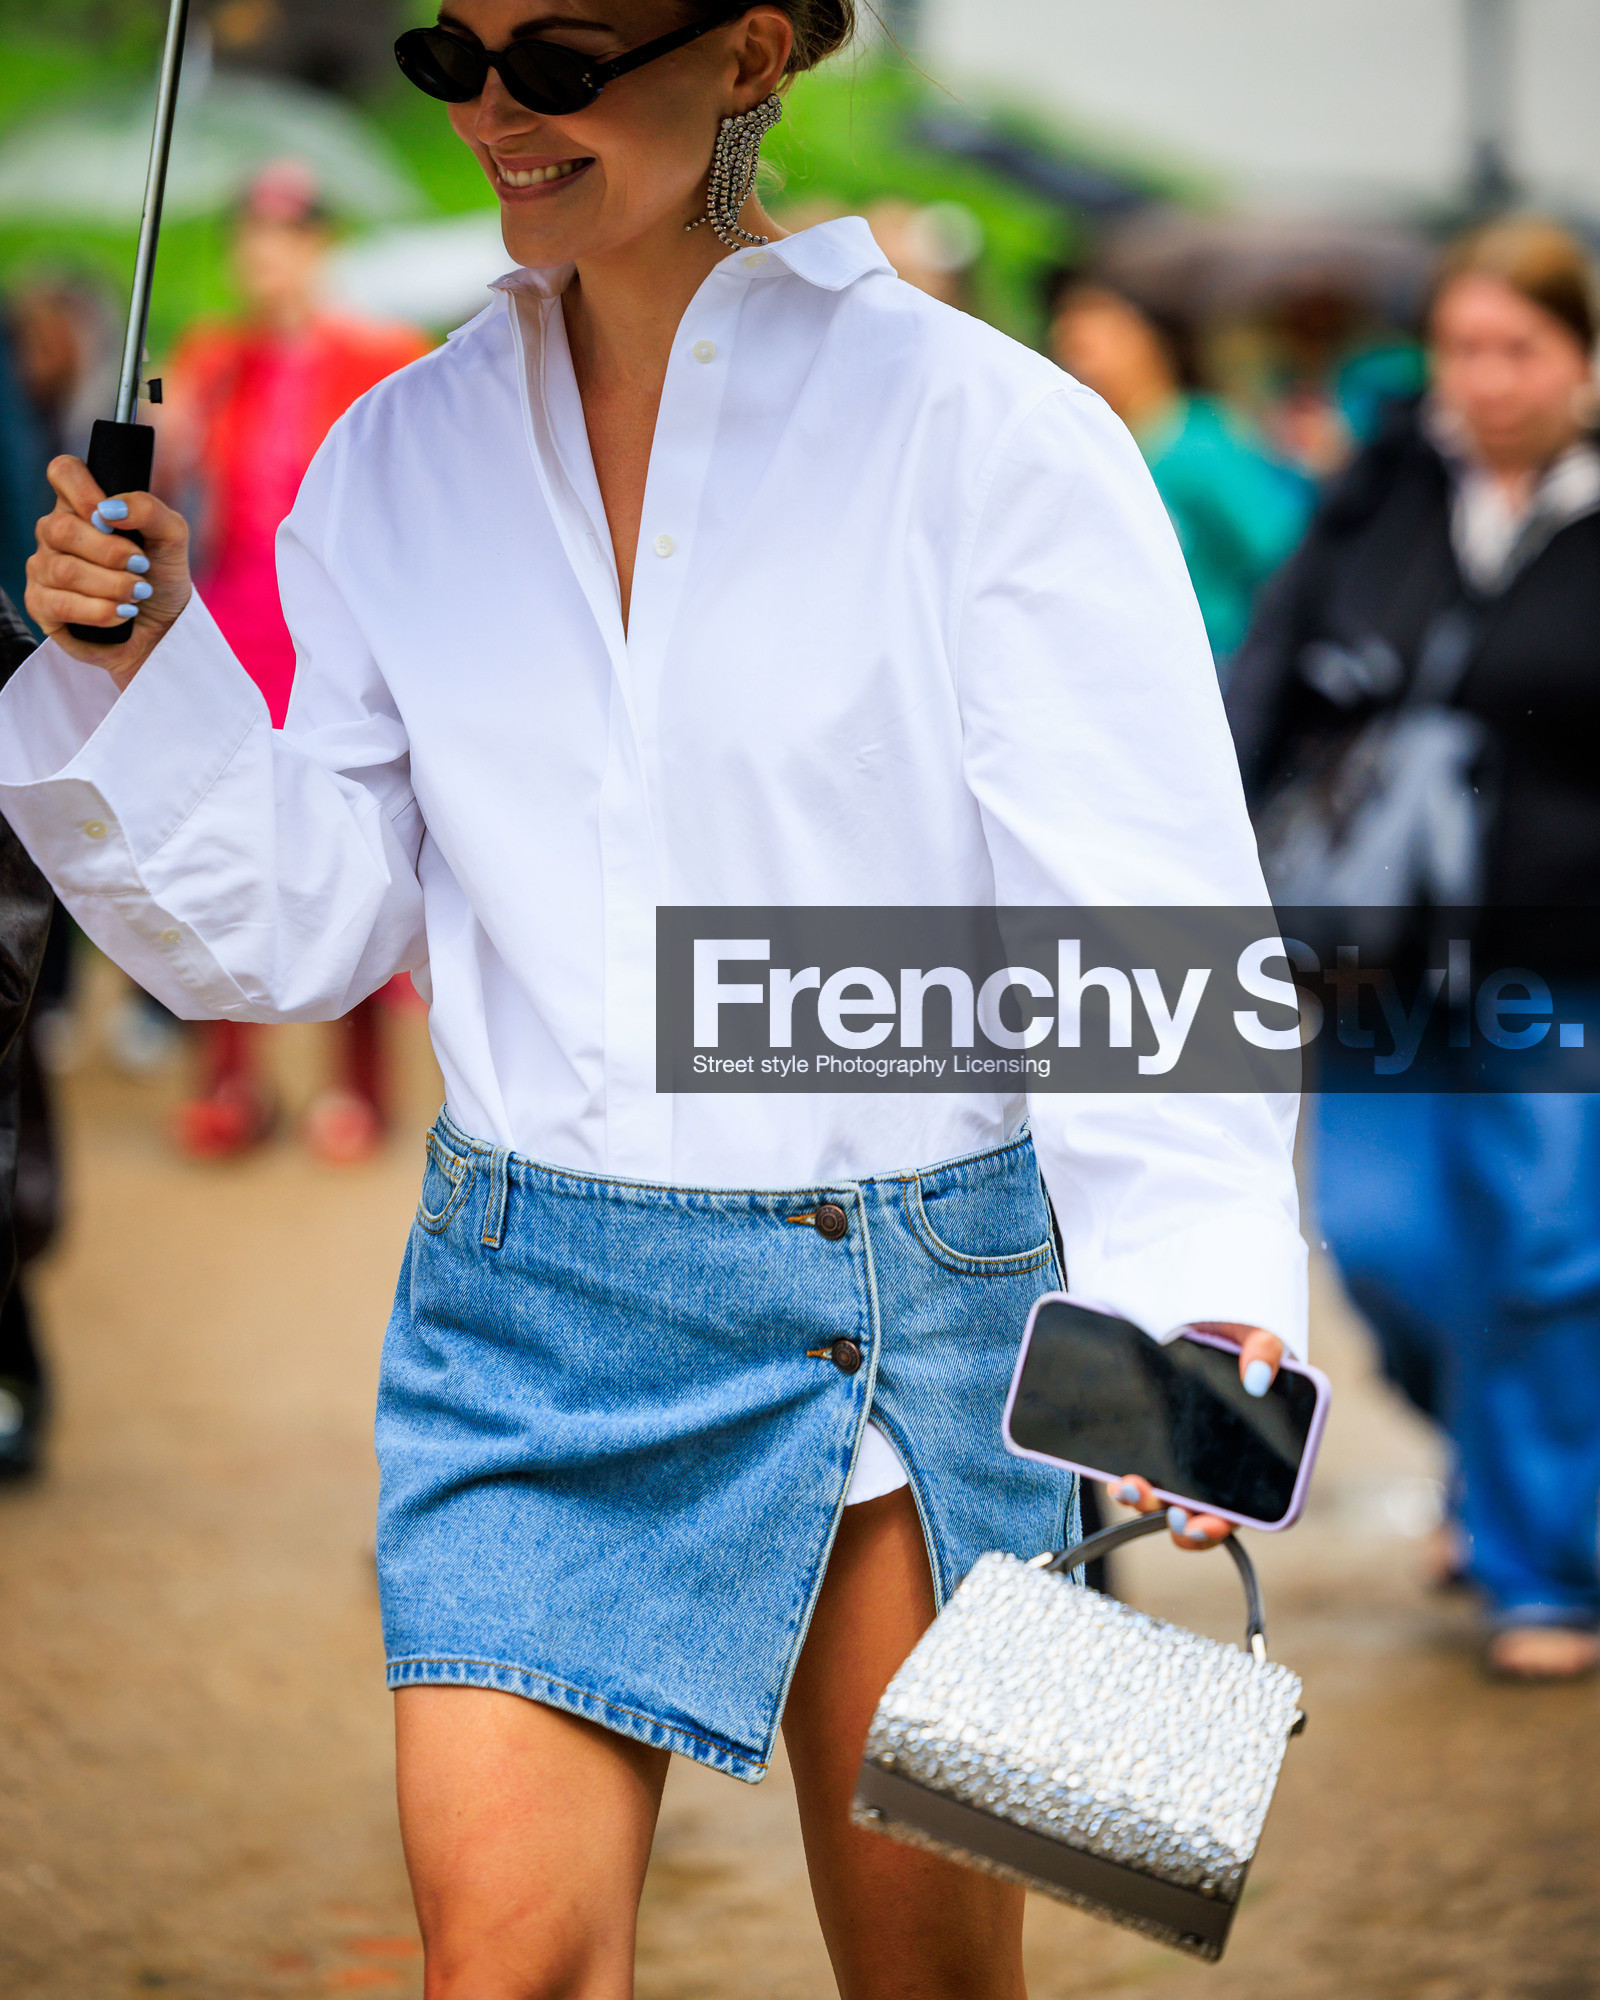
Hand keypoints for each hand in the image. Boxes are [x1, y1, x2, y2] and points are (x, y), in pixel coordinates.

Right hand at [26, 455, 191, 688]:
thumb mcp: (172, 538)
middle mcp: (55, 532)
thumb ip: (149, 510)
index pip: (64, 472)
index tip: (111, 518)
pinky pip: (61, 604)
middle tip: (142, 567)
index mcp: (81, 506)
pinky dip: (101, 612)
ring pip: (65, 570)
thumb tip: (110, 508)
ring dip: (113, 586)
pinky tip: (121, 614)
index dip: (84, 491)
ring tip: (138, 594)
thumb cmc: (161, 578)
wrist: (162, 630)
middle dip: (112, 553)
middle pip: (62, 528)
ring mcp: (43, 568)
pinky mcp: (41, 605)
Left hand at [1105, 1322, 1284, 1550]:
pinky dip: (1128, 1484)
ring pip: (1165, 1500)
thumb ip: (1264, 1349)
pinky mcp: (1149, 1441)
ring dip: (1147, 1505)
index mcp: (1252, 1454)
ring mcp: (1180, 1455)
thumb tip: (1258, 1378)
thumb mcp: (1255, 1334)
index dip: (1221, 1525)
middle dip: (1182, 1524)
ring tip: (1129, 1488)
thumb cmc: (1235, 1333)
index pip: (1243, 1507)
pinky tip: (1116, 1477)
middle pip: (1199, 1514)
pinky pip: (1141, 1474)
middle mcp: (1214, 1465)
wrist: (1195, 1310)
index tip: (1201, 1525)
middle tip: (1171, 1517)